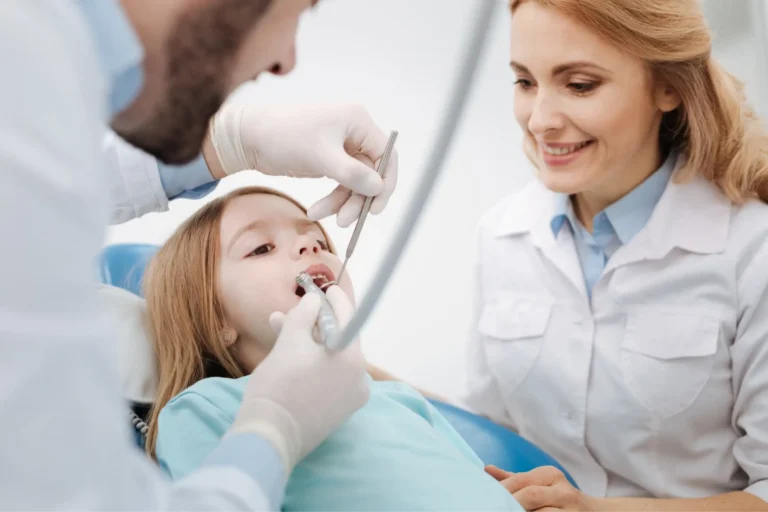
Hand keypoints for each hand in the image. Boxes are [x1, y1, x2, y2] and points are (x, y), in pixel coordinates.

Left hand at [208, 103, 397, 226]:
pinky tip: (315, 211)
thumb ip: (352, 174)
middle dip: (357, 199)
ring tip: (320, 215)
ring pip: (354, 183)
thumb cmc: (283, 137)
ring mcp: (341, 146)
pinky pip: (340, 184)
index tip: (374, 208)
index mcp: (357, 121)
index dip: (385, 183)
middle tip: (344, 221)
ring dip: (341, 203)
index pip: (386, 155)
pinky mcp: (328, 160)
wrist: (248, 138)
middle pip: (370, 173)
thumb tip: (378, 188)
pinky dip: (330, 200)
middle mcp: (353, 132)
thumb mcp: (320, 156)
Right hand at [229, 286, 369, 472]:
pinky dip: (312, 363)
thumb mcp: (290, 341)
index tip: (327, 288)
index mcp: (353, 358)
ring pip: (330, 358)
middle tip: (290, 311)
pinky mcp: (337, 411)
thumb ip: (304, 315)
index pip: (348, 318)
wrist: (269, 436)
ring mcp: (349, 397)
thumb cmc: (279, 385)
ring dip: (307, 341)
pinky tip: (289, 353)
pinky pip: (328, 377)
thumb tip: (314, 301)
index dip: (335, 300)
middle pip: (338, 338)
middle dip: (313, 322)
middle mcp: (358, 378)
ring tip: (279, 328)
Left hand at [486, 465, 600, 511]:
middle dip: (511, 503)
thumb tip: (487, 470)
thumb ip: (515, 478)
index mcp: (551, 476)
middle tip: (493, 507)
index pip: (521, 480)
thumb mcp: (541, 482)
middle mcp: (563, 492)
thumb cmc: (560, 497)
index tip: (485, 497)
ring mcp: (571, 511)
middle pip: (531, 496)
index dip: (502, 490)